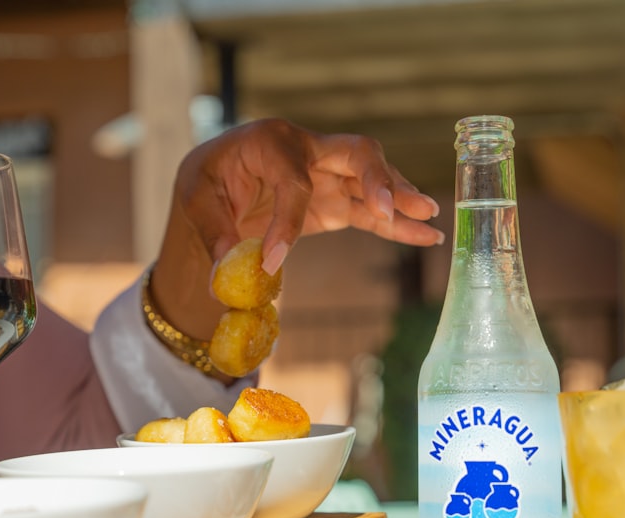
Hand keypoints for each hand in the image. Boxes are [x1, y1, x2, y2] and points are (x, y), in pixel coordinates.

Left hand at [150, 118, 444, 351]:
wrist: (217, 180)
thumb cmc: (207, 181)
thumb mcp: (196, 200)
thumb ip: (214, 231)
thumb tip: (227, 270)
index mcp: (271, 141)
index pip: (292, 181)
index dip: (284, 223)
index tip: (271, 261)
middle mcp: (308, 149)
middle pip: (356, 153)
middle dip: (376, 178)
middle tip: (389, 207)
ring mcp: (327, 174)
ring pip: (372, 181)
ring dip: (400, 200)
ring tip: (428, 218)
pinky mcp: (334, 200)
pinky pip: (370, 211)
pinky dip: (395, 225)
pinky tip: (424, 235)